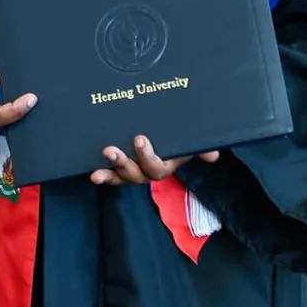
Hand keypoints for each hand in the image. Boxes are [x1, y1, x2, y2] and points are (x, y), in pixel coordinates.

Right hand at [0, 48, 36, 128]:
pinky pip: (0, 112)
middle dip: (22, 113)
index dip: (15, 111)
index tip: (31, 99)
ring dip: (19, 111)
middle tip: (38, 97)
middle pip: (3, 121)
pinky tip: (24, 97)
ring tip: (34, 97)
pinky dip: (13, 106)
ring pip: (2, 118)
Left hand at [90, 135, 219, 186]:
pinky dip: (104, 175)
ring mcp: (133, 169)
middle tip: (111, 151)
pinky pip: (112, 174)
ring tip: (99, 168)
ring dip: (110, 172)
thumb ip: (201, 146)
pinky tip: (93, 173)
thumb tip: (213, 155)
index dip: (147, 156)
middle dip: (123, 165)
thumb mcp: (191, 141)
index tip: (139, 138)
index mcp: (166, 165)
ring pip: (122, 176)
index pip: (156, 168)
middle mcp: (148, 171)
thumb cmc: (180, 136)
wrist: (170, 131)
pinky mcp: (120, 166)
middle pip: (136, 175)